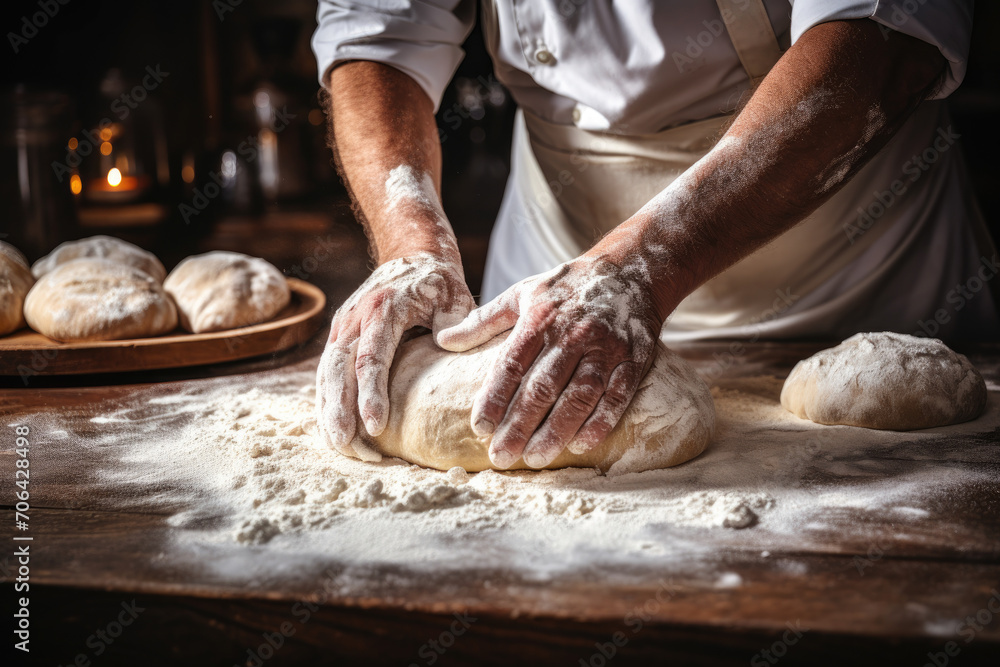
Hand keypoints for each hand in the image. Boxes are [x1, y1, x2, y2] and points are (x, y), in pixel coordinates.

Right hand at [316, 252, 474, 459]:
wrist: (411, 258)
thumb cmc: (438, 284)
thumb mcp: (453, 295)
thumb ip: (453, 319)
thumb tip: (446, 344)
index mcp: (383, 308)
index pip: (372, 357)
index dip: (371, 393)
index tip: (377, 425)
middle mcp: (355, 318)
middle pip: (339, 369)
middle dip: (340, 409)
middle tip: (347, 444)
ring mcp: (342, 328)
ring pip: (326, 374)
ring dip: (329, 410)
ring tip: (341, 445)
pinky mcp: (339, 338)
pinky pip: (326, 374)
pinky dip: (327, 402)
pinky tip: (334, 429)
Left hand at [436, 255, 661, 468]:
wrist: (630, 270)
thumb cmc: (567, 287)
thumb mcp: (522, 293)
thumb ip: (483, 320)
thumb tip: (443, 341)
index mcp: (540, 318)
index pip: (512, 363)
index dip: (495, 397)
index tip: (480, 427)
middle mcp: (572, 333)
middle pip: (543, 386)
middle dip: (520, 424)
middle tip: (502, 456)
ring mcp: (606, 347)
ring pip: (580, 394)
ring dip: (557, 429)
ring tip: (536, 458)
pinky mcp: (634, 358)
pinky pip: (618, 394)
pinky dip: (601, 420)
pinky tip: (582, 443)